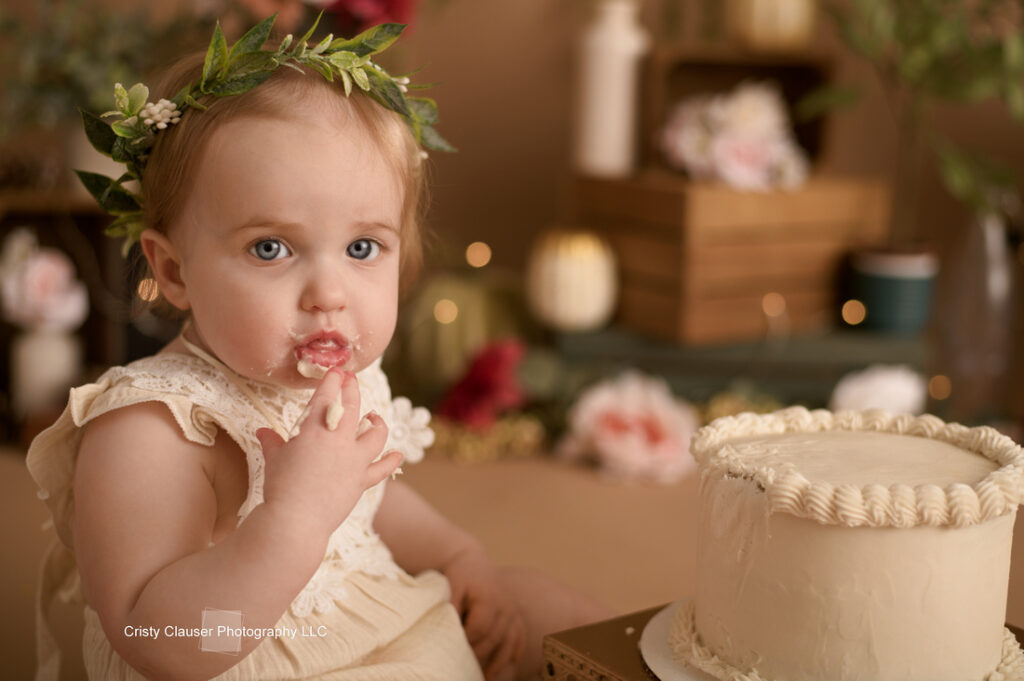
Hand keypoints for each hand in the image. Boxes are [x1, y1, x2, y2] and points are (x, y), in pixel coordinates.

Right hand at [257, 368, 401, 537]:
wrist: (296, 521)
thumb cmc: (280, 488)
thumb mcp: (274, 460)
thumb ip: (273, 443)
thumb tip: (263, 432)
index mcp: (315, 431)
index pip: (326, 398)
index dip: (332, 382)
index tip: (336, 372)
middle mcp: (339, 441)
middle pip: (353, 408)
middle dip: (352, 390)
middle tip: (351, 380)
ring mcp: (354, 461)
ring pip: (376, 434)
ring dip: (377, 423)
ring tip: (374, 417)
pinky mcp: (362, 481)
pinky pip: (382, 468)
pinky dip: (391, 460)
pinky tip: (397, 454)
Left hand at [444, 544, 525, 678]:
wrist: (472, 560)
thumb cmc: (459, 575)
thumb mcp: (453, 587)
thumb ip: (452, 607)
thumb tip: (450, 628)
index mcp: (489, 599)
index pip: (479, 629)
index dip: (466, 642)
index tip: (454, 652)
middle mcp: (506, 605)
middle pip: (495, 638)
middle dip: (480, 655)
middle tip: (465, 669)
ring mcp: (513, 609)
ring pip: (510, 640)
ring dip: (500, 661)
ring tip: (487, 677)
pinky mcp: (515, 612)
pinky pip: (520, 634)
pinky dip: (517, 648)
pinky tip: (512, 662)